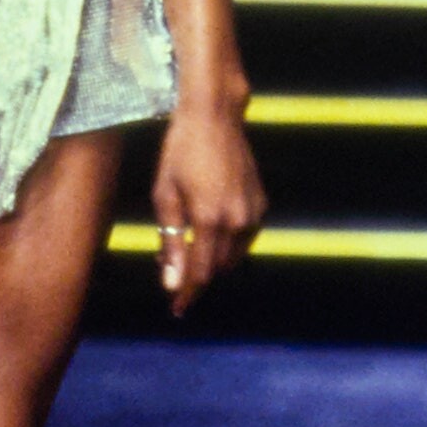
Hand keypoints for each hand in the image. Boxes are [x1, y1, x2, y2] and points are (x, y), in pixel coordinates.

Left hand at [152, 100, 264, 317]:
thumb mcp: (165, 195)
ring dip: (212, 260)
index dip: (187, 294)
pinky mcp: (261, 203)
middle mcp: (238, 220)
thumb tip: (171, 283)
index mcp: (209, 219)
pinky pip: (244, 238)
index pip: (200, 274)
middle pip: (217, 269)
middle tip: (172, 267)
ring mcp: (254, 212)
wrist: (214, 117)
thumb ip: (170, 242)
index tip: (176, 309)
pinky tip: (208, 229)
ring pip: (233, 256)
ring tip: (188, 246)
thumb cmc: (180, 152)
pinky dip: (227, 243)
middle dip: (196, 275)